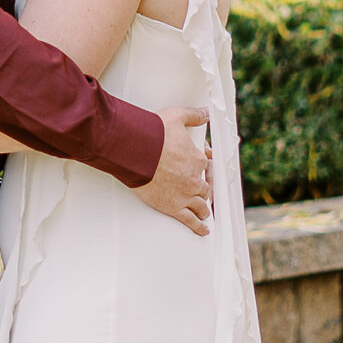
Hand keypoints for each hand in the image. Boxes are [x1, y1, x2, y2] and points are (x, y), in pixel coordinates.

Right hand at [136, 106, 211, 234]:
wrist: (134, 150)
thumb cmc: (154, 133)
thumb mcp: (177, 116)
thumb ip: (194, 115)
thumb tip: (207, 112)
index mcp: (197, 159)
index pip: (207, 165)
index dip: (206, 167)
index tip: (205, 168)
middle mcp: (195, 179)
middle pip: (206, 187)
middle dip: (206, 189)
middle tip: (205, 192)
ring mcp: (185, 195)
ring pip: (201, 205)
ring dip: (204, 209)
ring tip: (205, 213)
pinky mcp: (172, 207)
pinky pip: (190, 220)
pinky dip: (198, 226)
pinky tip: (203, 230)